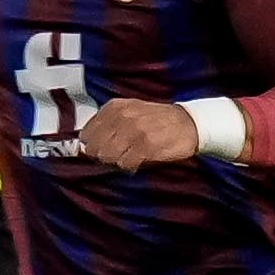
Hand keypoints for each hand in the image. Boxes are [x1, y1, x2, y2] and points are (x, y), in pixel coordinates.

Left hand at [79, 98, 198, 171]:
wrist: (188, 123)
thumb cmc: (155, 120)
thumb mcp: (129, 112)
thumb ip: (107, 124)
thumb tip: (85, 146)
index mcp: (114, 107)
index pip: (86, 133)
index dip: (91, 145)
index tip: (100, 150)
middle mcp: (122, 116)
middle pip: (95, 148)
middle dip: (102, 156)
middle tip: (115, 156)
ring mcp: (134, 130)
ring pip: (108, 157)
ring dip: (116, 162)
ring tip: (128, 157)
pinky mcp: (146, 145)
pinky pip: (125, 164)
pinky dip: (129, 166)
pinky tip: (137, 161)